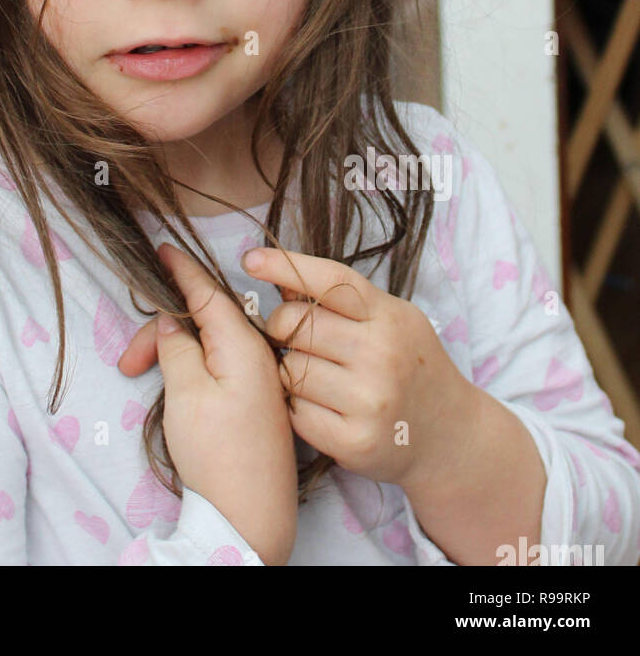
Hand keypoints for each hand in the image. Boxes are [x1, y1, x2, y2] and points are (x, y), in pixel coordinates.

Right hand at [118, 241, 297, 565]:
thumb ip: (176, 346)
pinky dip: (193, 366)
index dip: (182, 269)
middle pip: (204, 322)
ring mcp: (261, 382)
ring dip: (173, 352)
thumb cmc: (217, 452)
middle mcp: (258, 356)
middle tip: (127, 362)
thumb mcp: (186, 392)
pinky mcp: (258, 404)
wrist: (251, 518)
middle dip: (161, 331)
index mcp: (244, 345)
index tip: (162, 248)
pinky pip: (222, 366)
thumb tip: (172, 320)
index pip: (208, 292)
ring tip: (142, 377)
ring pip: (210, 346)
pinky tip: (175, 381)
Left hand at [241, 246, 480, 491]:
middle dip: (281, 327)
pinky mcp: (354, 441)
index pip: (331, 280)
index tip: (251, 260)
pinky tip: (320, 406)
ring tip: (315, 377)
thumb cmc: (411, 367)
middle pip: (296, 324)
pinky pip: (295, 412)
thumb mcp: (391, 320)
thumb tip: (281, 284)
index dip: (286, 265)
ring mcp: (369, 401)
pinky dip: (297, 407)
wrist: (451, 436)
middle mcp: (382, 355)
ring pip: (289, 369)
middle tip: (292, 338)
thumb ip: (342, 302)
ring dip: (289, 370)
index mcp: (390, 317)